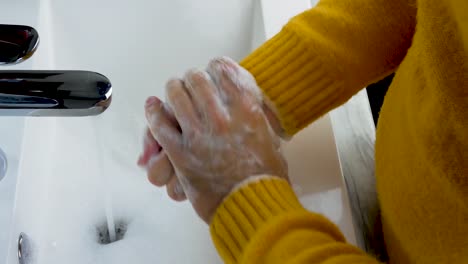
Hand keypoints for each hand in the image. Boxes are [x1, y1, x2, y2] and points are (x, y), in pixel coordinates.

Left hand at [144, 57, 287, 222]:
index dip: (216, 66)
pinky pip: (159, 125)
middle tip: (192, 81)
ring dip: (173, 88)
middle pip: (196, 79)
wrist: (253, 205)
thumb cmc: (265, 175)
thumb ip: (258, 118)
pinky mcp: (180, 153)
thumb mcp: (271, 138)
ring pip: (176, 95)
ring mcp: (198, 134)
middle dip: (193, 77)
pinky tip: (153, 106)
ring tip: (174, 89)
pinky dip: (154, 112)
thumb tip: (251, 104)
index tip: (214, 68)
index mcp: (246, 108)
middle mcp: (220, 116)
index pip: (223, 69)